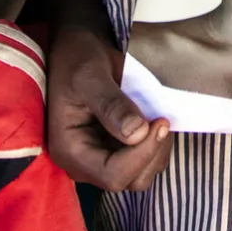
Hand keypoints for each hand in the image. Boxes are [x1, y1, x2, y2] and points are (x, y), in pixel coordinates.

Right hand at [45, 22, 172, 191]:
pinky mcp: (115, 152)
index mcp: (70, 150)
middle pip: (129, 180)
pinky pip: (144, 161)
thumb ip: (111, 105)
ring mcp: (100, 159)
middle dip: (152, 153)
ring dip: (157, 149)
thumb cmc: (79, 59)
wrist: (78, 49)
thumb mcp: (91, 76)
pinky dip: (156, 145)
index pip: (113, 175)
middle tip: (161, 118)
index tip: (158, 122)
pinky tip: (153, 119)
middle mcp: (83, 163)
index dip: (141, 154)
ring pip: (140, 175)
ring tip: (158, 116)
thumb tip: (137, 133)